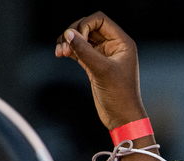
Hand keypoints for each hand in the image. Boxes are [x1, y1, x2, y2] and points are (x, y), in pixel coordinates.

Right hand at [54, 12, 147, 129]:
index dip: (85, 24)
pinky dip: (69, 50)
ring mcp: (103, 55)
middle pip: (88, 27)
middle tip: (65, 46)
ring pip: (81, 39)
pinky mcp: (94, 65)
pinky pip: (79, 50)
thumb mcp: (102, 70)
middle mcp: (114, 46)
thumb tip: (69, 34)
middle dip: (74, 33)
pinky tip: (62, 54)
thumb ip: (84, 51)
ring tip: (61, 52)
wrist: (122, 118)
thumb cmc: (121, 97)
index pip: (100, 20)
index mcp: (122, 43)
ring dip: (69, 42)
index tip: (77, 38)